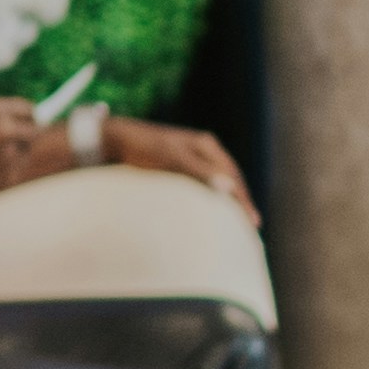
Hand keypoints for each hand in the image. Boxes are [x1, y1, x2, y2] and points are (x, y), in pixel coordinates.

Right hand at [0, 99, 58, 212]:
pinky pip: (17, 167)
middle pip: (37, 130)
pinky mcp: (8, 175)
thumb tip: (39, 119)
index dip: (27, 115)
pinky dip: (8, 166)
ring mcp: (8, 155)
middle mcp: (5, 130)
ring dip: (17, 150)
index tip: (26, 118)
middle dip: (29, 131)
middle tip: (15, 135)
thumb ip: (6, 114)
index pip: (30, 110)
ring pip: (26, 151)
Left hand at [105, 119, 256, 220]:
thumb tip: (228, 188)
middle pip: (230, 179)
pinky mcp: (181, 168)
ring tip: (238, 223)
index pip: (233, 176)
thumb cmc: (143, 148)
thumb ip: (199, 172)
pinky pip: (204, 186)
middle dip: (242, 202)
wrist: (115, 141)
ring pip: (218, 183)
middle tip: (253, 227)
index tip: (252, 221)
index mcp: (206, 146)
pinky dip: (213, 199)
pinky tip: (214, 212)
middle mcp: (204, 151)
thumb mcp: (172, 158)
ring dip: (229, 201)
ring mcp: (193, 159)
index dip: (244, 199)